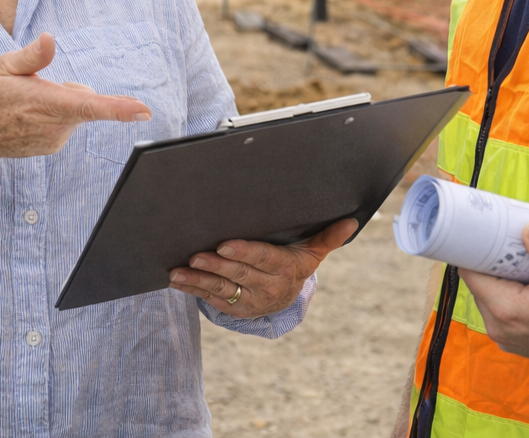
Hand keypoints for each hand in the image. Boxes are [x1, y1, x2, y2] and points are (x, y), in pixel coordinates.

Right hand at [0, 32, 151, 170]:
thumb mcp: (4, 66)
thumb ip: (32, 55)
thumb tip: (51, 39)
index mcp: (46, 103)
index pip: (89, 106)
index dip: (118, 108)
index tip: (143, 110)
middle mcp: (54, 125)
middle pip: (85, 100)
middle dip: (71, 89)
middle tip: (35, 87)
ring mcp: (54, 139)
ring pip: (75, 112)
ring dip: (61, 104)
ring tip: (28, 103)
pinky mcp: (52, 146)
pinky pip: (66, 124)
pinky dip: (55, 116)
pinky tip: (29, 117)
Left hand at [169, 218, 358, 317]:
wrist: (286, 301)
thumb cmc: (296, 264)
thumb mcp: (313, 252)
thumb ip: (329, 237)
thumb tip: (353, 220)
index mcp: (285, 270)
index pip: (263, 259)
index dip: (245, 253)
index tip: (225, 245)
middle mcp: (267, 289)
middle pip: (239, 276)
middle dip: (216, 265)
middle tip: (197, 254)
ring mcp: (249, 301)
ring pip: (221, 289)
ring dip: (198, 279)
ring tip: (178, 270)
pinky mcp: (233, 308)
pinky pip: (210, 298)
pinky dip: (192, 288)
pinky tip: (175, 279)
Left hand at [459, 219, 528, 381]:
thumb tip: (527, 227)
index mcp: (506, 311)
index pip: (470, 272)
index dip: (473, 248)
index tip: (485, 229)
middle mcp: (500, 328)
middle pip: (480, 283)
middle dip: (491, 260)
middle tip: (512, 238)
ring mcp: (509, 338)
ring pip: (492, 296)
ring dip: (504, 277)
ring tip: (526, 258)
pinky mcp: (520, 341)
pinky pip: (505, 310)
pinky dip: (514, 293)